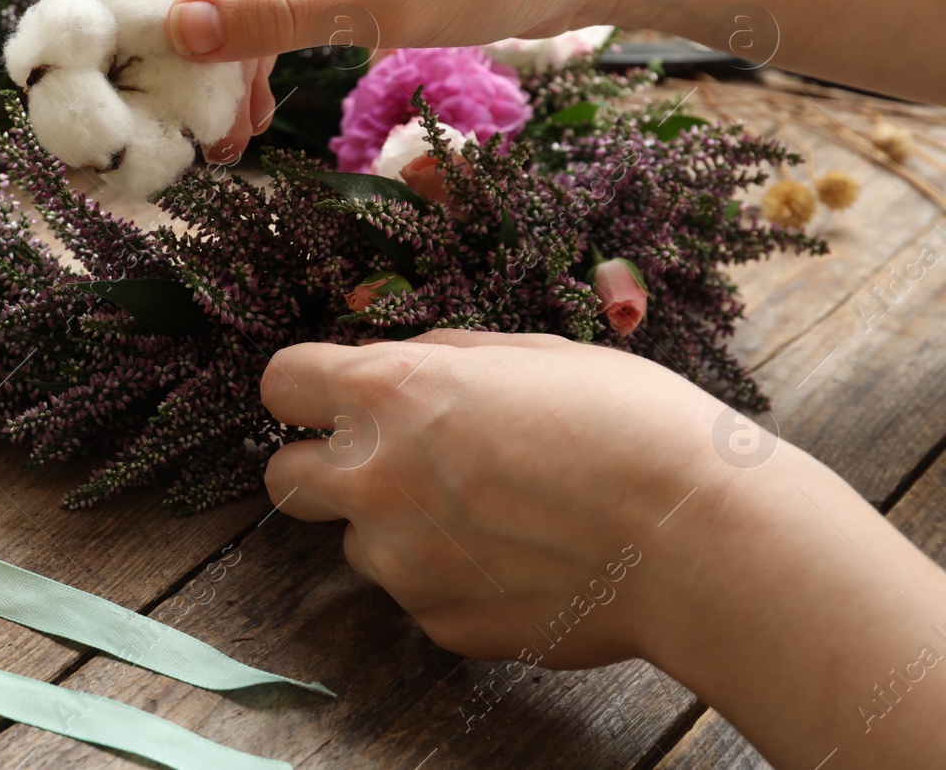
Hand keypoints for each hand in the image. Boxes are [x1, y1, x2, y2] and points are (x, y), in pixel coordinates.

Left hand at [261, 330, 713, 668]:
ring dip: (397, 527)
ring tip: (493, 515)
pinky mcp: (438, 622)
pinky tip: (520, 560)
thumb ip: (442, 358)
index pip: (280, 381)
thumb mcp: (532, 354)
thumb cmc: (629, 426)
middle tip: (391, 462)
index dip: (307, 386)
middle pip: (286, 476)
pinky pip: (418, 594)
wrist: (696, 538)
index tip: (332, 395)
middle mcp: (374, 479)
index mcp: (390, 394)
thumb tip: (400, 362)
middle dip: (323, 465)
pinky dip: (450, 578)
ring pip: (358, 542)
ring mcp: (401, 561)